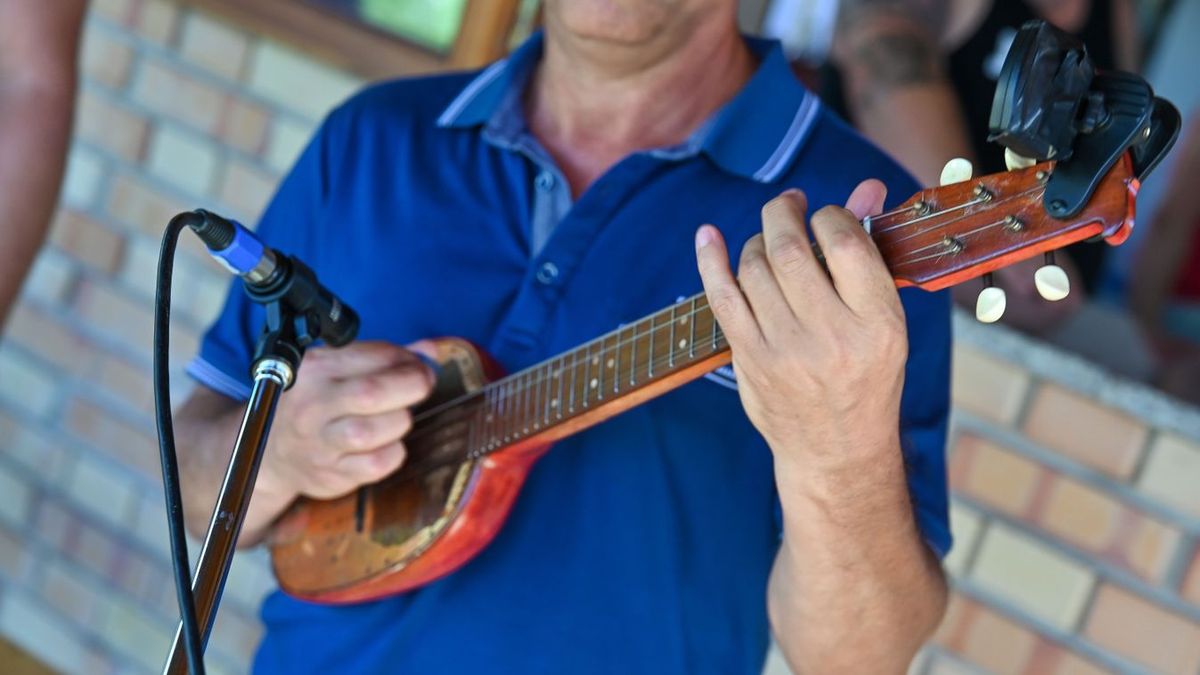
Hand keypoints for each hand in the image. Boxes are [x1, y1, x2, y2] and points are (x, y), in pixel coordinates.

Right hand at [255, 341, 434, 506]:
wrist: (273, 449)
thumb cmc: (316, 402)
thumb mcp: (337, 368)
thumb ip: (384, 358)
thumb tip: (431, 351)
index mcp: (316, 368)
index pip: (374, 356)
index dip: (409, 360)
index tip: (420, 365)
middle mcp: (313, 404)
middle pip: (373, 393)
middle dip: (412, 386)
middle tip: (422, 386)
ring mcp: (319, 442)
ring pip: (375, 431)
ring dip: (399, 421)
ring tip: (396, 417)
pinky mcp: (330, 474)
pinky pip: (377, 464)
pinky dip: (393, 452)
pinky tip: (387, 444)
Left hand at [695, 181, 906, 466]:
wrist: (836, 449)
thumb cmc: (867, 374)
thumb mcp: (885, 319)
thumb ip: (871, 252)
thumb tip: (869, 186)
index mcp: (877, 322)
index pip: (845, 244)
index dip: (830, 215)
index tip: (826, 216)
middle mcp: (831, 336)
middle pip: (791, 250)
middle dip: (784, 214)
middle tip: (788, 205)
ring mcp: (785, 350)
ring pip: (755, 268)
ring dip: (758, 242)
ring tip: (770, 243)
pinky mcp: (750, 359)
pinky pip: (721, 297)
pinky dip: (711, 261)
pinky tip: (708, 236)